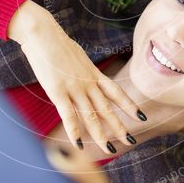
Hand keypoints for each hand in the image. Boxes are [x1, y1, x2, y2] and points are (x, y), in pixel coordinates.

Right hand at [8, 2, 142, 154]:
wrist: (42, 32)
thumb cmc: (55, 42)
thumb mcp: (75, 55)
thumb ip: (81, 68)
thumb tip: (82, 72)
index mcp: (92, 73)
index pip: (116, 92)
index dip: (129, 105)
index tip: (141, 117)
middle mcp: (87, 82)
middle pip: (107, 108)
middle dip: (120, 126)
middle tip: (131, 141)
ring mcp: (74, 88)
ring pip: (91, 116)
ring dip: (101, 135)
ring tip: (111, 150)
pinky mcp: (58, 92)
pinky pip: (69, 116)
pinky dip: (75, 132)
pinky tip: (79, 145)